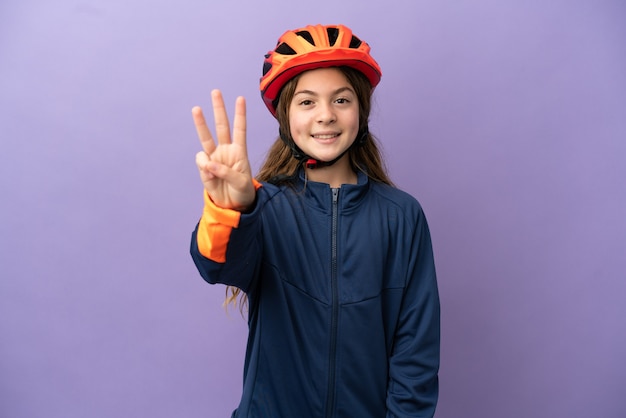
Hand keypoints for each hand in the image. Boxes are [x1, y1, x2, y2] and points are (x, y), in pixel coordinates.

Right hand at [192, 90, 254, 210]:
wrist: (233, 205)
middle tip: (216, 91)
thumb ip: (226, 172)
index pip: (240, 129)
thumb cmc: (242, 191)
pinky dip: (204, 166)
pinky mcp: (205, 168)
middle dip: (219, 109)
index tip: (241, 98)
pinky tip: (210, 174)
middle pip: (221, 126)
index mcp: (239, 151)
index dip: (240, 114)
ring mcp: (214, 158)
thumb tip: (208, 163)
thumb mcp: (241, 182)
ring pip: (206, 137)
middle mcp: (226, 150)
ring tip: (196, 109)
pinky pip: (201, 161)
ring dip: (201, 123)